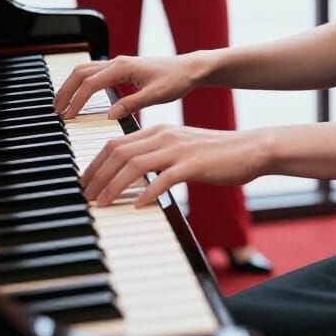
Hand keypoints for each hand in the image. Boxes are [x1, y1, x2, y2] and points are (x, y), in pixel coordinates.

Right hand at [53, 53, 204, 119]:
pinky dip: (81, 84)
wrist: (188, 69)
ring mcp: (118, 65)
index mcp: (123, 67)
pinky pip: (94, 74)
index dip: (77, 101)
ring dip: (70, 86)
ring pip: (84, 71)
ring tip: (61, 105)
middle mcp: (117, 63)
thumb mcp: (156, 95)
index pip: (90, 84)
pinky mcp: (121, 69)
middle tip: (55, 111)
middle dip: (65, 91)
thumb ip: (132, 104)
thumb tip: (109, 115)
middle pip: (80, 73)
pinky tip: (78, 98)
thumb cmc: (176, 80)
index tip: (67, 117)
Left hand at [81, 124, 267, 207]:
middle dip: (96, 175)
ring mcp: (179, 149)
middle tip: (86, 196)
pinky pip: (163, 178)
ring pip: (134, 165)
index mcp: (160, 131)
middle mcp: (165, 136)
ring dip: (113, 186)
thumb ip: (158, 156)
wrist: (250, 149)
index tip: (85, 183)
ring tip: (102, 203)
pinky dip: (147, 192)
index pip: (116, 143)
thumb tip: (134, 175)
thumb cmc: (217, 154)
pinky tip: (139, 205)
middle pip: (119, 152)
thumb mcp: (182, 148)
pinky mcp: (193, 165)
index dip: (95, 163)